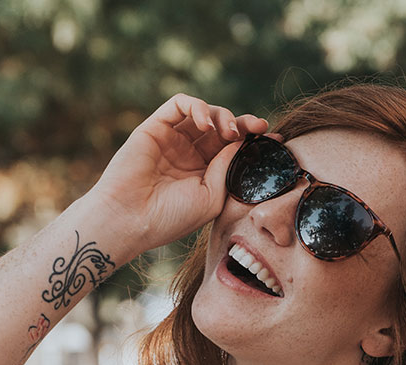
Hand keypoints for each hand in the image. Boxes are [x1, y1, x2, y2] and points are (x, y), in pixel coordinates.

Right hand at [89, 93, 268, 253]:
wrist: (131, 219)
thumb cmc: (171, 217)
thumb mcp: (212, 196)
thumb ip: (228, 167)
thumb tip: (243, 140)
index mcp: (204, 175)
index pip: (233, 150)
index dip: (253, 142)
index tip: (275, 140)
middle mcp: (189, 155)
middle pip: (223, 128)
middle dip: (244, 124)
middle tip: (258, 128)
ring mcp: (173, 139)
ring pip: (205, 113)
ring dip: (223, 116)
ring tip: (228, 131)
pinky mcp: (156, 127)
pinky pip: (180, 104)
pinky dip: (198, 107)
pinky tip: (206, 124)